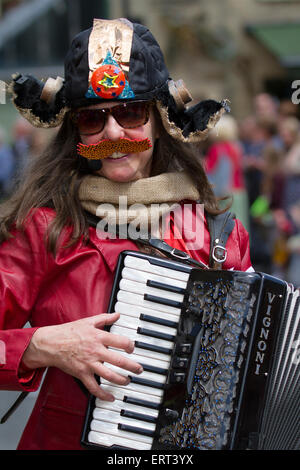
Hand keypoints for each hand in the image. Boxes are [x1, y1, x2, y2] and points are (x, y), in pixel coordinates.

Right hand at [21, 313, 142, 400]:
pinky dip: (103, 394)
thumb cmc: (68, 332)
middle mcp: (96, 351)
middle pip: (119, 361)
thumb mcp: (88, 321)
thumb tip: (117, 314)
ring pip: (109, 375)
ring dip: (122, 380)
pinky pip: (94, 387)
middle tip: (139, 369)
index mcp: (98, 337)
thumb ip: (104, 318)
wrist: (51, 344)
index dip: (130, 346)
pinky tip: (111, 398)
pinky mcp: (82, 374)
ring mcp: (89, 364)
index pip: (120, 342)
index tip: (132, 349)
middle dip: (132, 366)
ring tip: (128, 381)